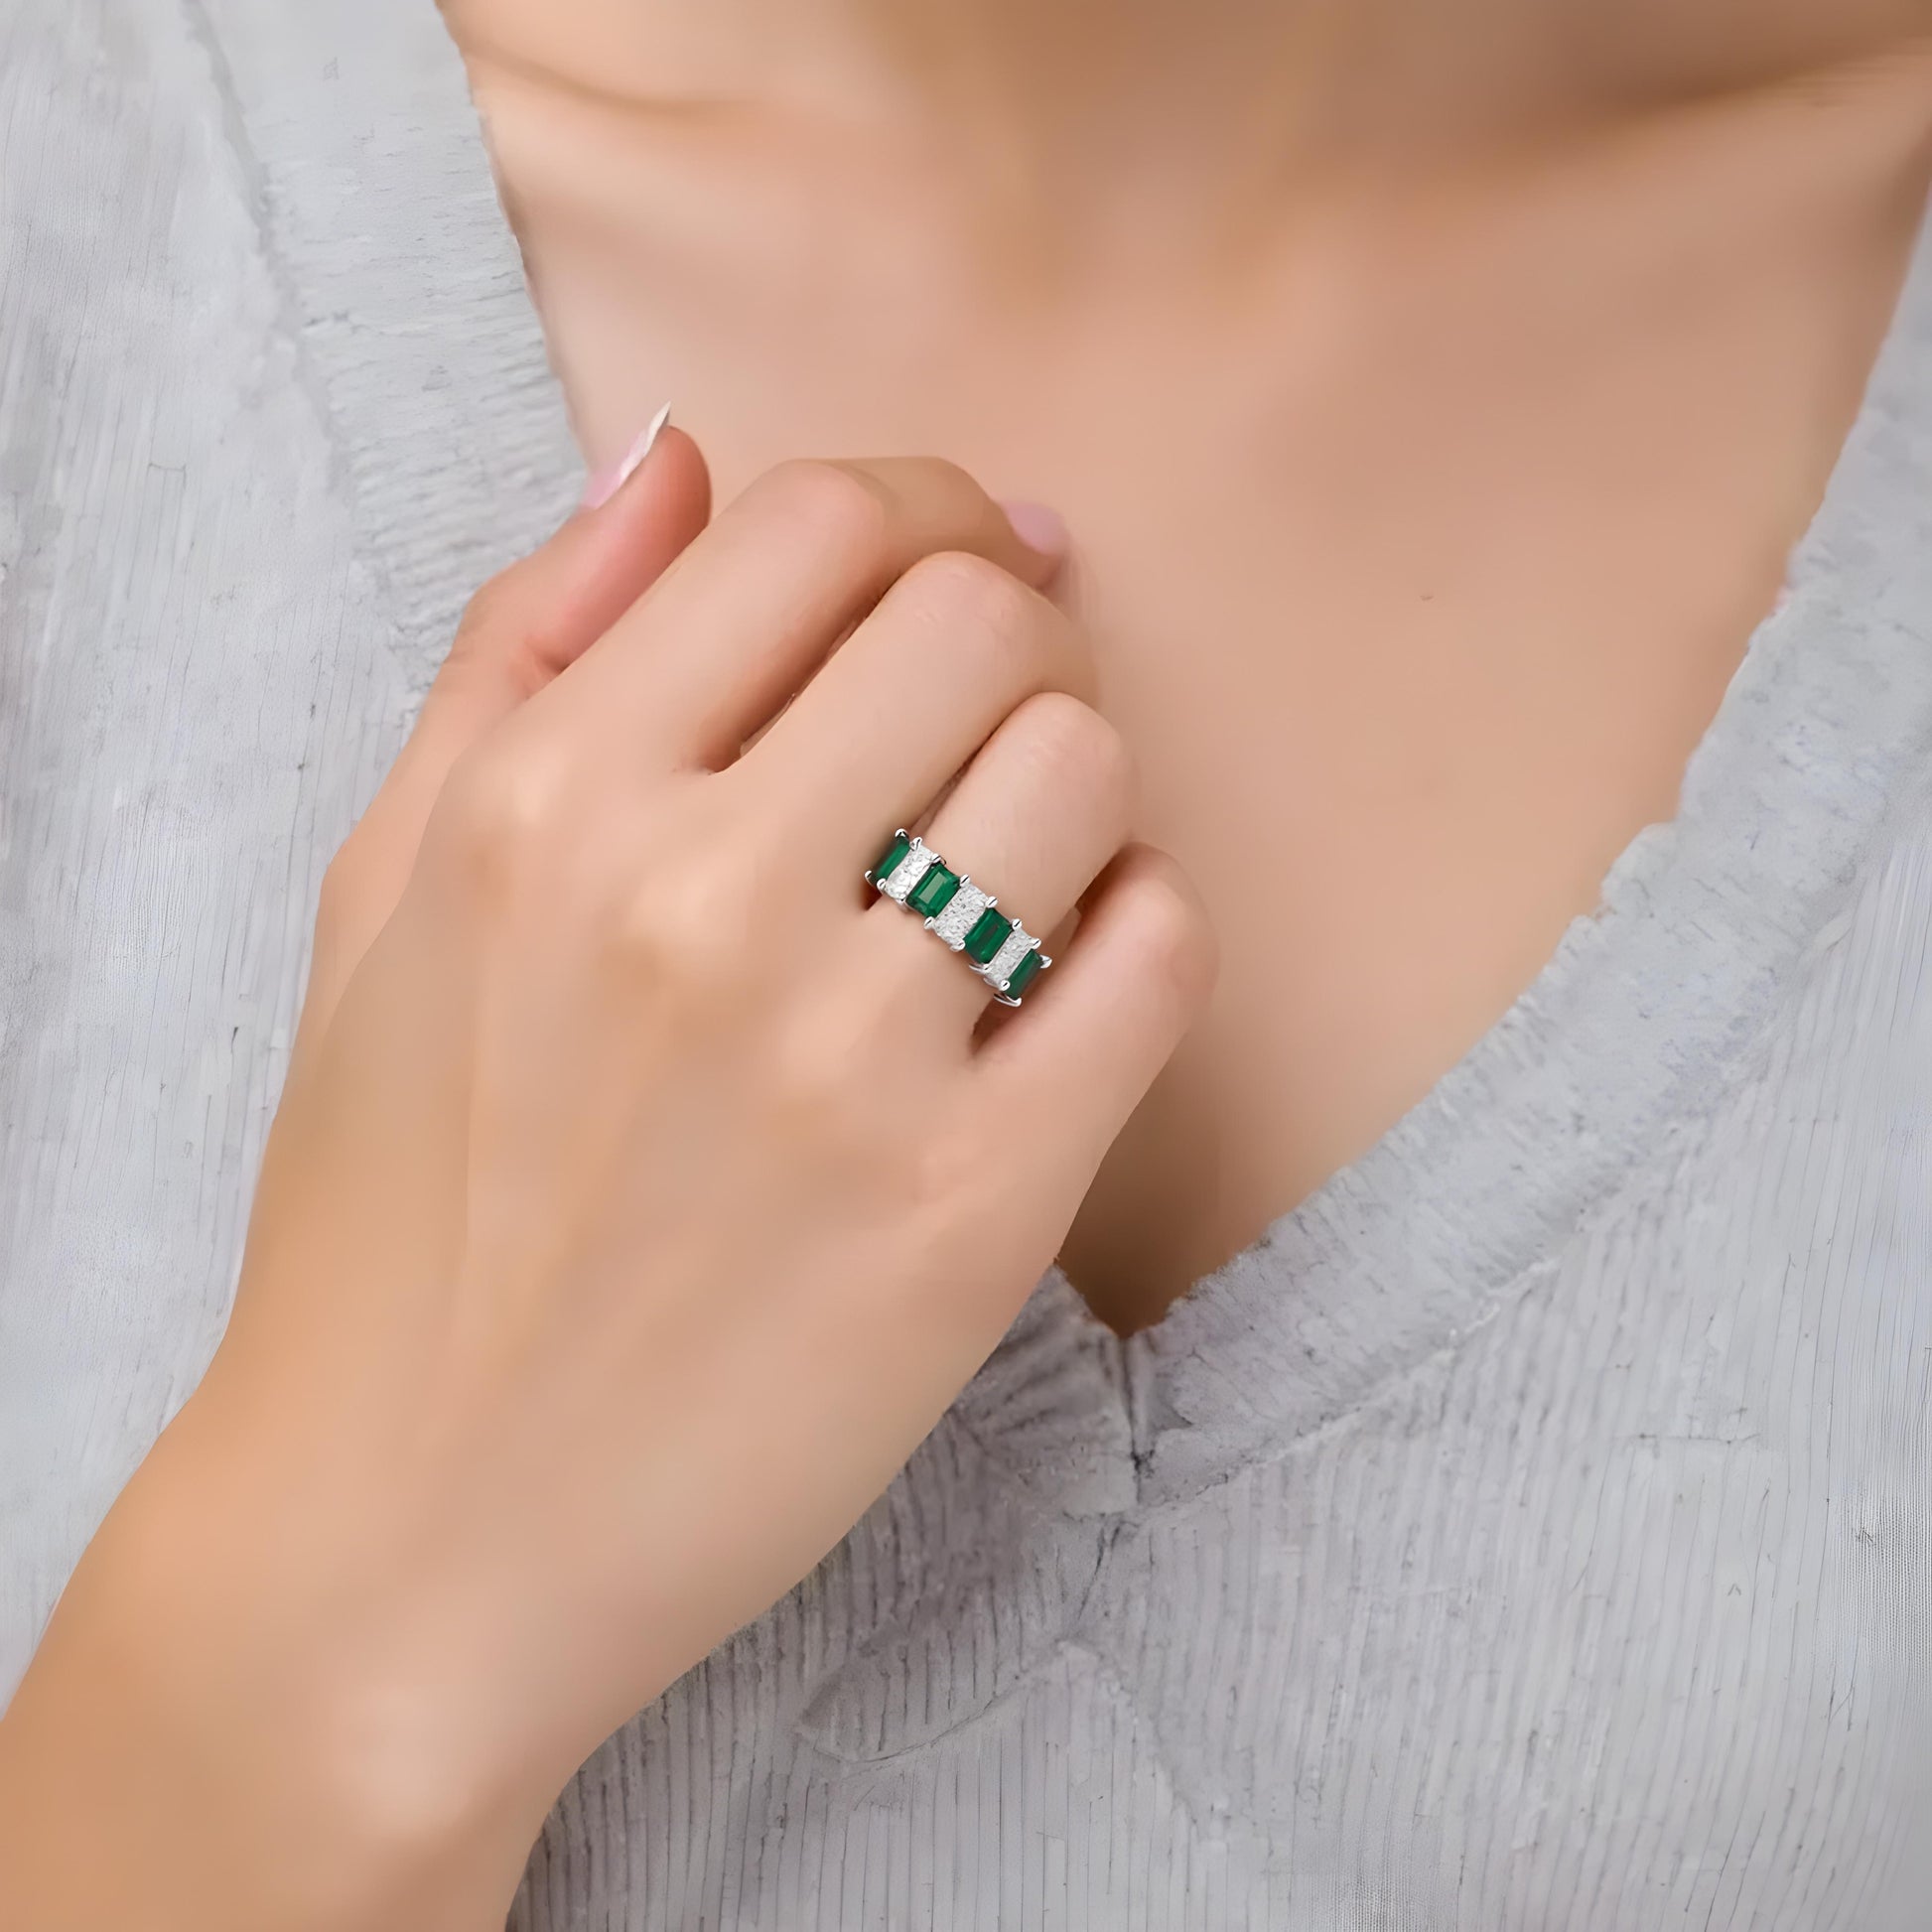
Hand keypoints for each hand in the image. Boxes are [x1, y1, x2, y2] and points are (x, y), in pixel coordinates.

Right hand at [0, 432, 1214, 1930]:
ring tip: (1001, 868)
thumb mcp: (384, 895)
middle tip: (979, 717)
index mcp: (546, 801)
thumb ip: (519, 648)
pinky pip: (1155, 958)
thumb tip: (676, 456)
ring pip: (1086, 766)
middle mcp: (697, 902)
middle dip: (1006, 632)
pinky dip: (1135, 934)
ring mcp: (845, 1061)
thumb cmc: (388, 1219)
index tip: (934, 568)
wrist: (410, 1542)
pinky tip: (1056, 982)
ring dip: (1068, 787)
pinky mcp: (969, 1212)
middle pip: (981, 616)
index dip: (910, 511)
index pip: (820, 521)